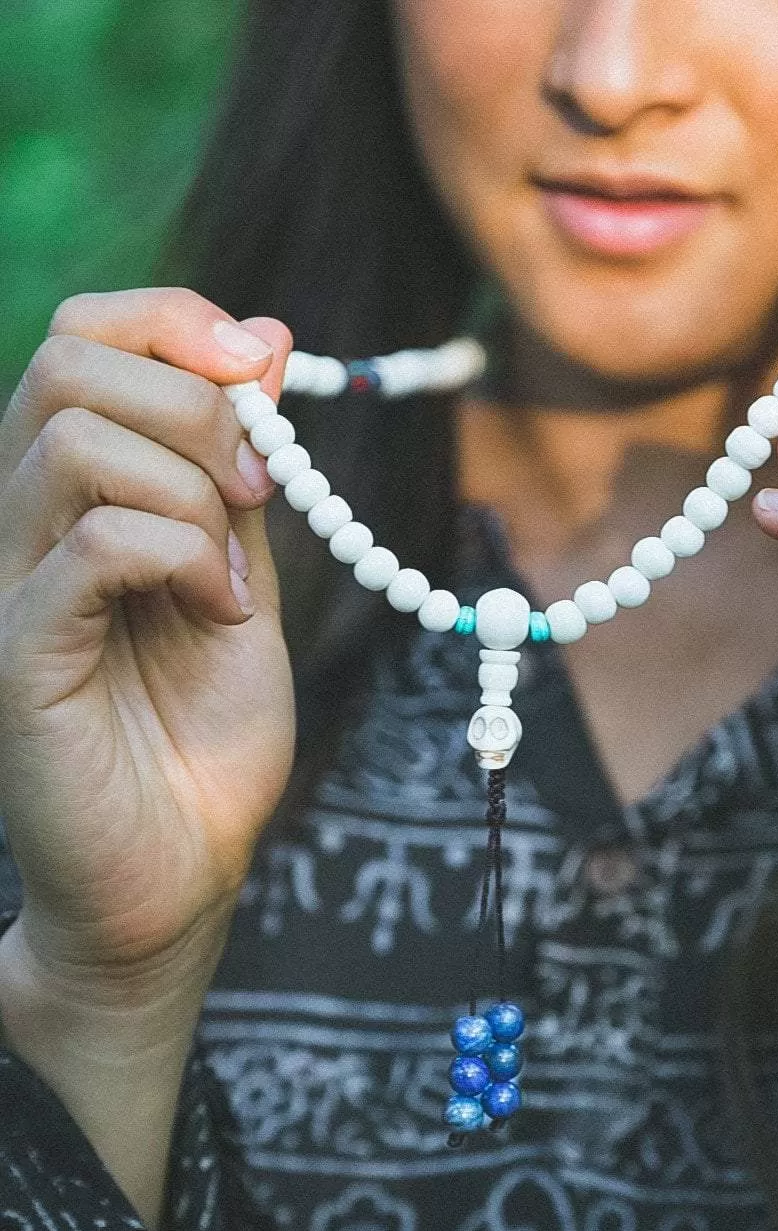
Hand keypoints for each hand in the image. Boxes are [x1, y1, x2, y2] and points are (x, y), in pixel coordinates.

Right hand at [0, 289, 295, 998]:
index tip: (259, 365)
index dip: (172, 322)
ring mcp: (10, 586)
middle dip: (193, 402)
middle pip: (63, 362)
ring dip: (191, 490)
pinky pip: (91, 542)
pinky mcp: (18, 653)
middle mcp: (23, 526)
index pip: (81, 338)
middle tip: (260, 488)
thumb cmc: (204, 738)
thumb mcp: (243, 580)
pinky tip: (217, 613)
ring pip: (70, 440)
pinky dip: (180, 555)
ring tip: (233, 579)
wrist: (180, 873)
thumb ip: (241, 473)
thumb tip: (265, 335)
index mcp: (74, 497)